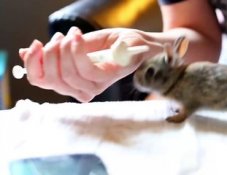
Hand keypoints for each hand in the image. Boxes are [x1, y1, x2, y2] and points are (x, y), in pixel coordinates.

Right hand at [19, 27, 161, 101]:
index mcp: (74, 83)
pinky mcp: (110, 77)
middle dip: (49, 55)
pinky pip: (85, 69)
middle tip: (59, 37)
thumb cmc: (109, 45)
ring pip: (68, 75)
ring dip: (64, 50)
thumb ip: (56, 52)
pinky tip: (78, 36)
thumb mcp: (77, 46)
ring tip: (72, 34)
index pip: (43, 82)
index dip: (33, 65)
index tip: (34, 45)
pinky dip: (77, 50)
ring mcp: (97, 85)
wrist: (137, 43)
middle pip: (52, 80)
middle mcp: (84, 89)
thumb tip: (27, 52)